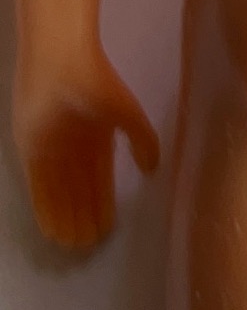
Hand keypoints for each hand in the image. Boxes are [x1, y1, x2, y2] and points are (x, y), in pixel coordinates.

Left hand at [13, 40, 159, 249]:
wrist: (60, 64)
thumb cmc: (97, 83)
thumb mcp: (128, 113)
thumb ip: (143, 140)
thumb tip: (153, 169)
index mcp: (98, 136)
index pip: (100, 178)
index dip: (104, 203)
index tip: (108, 228)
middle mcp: (75, 147)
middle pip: (79, 190)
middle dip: (84, 216)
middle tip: (89, 246)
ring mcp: (51, 150)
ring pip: (60, 193)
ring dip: (66, 218)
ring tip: (73, 245)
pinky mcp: (30, 151)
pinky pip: (38, 187)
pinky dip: (45, 208)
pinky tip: (52, 229)